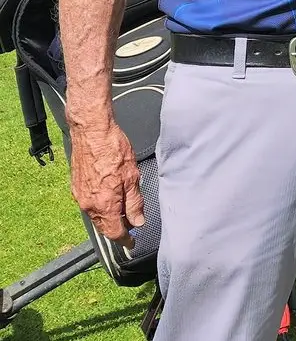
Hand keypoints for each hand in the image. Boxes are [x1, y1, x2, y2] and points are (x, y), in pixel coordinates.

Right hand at [69, 117, 144, 247]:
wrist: (92, 132)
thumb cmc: (114, 150)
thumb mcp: (132, 177)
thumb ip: (134, 202)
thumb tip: (137, 222)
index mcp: (104, 204)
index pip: (114, 232)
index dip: (125, 240)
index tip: (132, 243)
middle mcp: (88, 204)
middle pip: (103, 226)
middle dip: (117, 229)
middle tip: (131, 227)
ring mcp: (80, 195)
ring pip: (96, 216)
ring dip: (109, 218)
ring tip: (124, 212)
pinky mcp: (76, 186)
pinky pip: (89, 205)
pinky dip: (100, 207)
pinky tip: (110, 199)